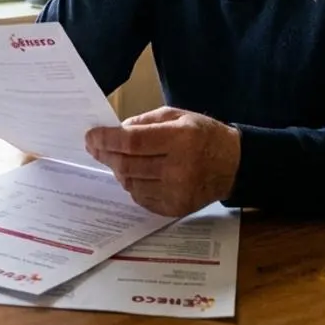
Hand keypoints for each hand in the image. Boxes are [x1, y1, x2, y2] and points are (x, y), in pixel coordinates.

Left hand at [84, 107, 240, 216]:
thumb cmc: (204, 135)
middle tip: (95, 147)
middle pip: (127, 165)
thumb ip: (145, 121)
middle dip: (106, 155)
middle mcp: (178, 168)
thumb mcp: (178, 116)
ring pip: (130, 183)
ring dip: (118, 170)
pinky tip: (136, 174)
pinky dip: (133, 185)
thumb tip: (116, 131)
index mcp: (180, 138)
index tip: (90, 136)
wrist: (234, 165)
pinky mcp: (175, 208)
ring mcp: (177, 192)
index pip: (133, 142)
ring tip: (118, 159)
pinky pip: (141, 198)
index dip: (107, 139)